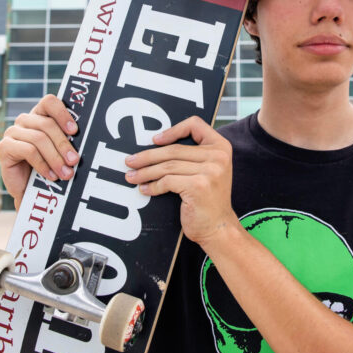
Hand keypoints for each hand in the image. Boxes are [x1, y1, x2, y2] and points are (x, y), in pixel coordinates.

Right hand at [0, 94, 79, 207]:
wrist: (31, 191)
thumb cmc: (50, 167)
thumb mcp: (60, 151)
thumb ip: (68, 140)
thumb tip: (85, 139)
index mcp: (40, 115)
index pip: (49, 102)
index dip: (62, 113)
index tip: (74, 131)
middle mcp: (25, 120)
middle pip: (47, 124)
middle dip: (63, 144)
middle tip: (74, 161)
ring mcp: (12, 132)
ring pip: (39, 139)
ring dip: (55, 158)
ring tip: (66, 173)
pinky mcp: (4, 146)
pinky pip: (28, 151)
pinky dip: (43, 164)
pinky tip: (51, 175)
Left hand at [124, 116, 237, 246]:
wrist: (219, 227)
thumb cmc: (209, 200)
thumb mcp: (209, 170)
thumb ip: (194, 156)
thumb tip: (157, 147)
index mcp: (221, 147)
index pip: (195, 125)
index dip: (173, 130)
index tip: (156, 140)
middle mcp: (218, 156)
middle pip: (174, 149)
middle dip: (147, 156)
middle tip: (130, 161)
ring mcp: (210, 171)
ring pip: (167, 166)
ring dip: (145, 172)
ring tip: (132, 176)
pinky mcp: (198, 186)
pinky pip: (167, 181)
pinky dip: (153, 186)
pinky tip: (145, 189)